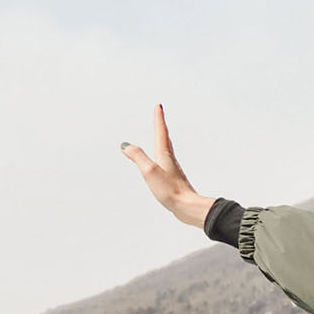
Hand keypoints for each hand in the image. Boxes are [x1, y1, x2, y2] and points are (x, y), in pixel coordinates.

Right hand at [120, 104, 213, 227]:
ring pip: (166, 150)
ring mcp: (172, 169)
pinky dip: (161, 155)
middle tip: (159, 115)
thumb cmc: (170, 190)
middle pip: (165, 138)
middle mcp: (170, 160)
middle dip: (160, 126)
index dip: (158, 119)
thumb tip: (126, 145)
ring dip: (162, 139)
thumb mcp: (149, 171)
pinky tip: (162, 161)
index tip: (158, 106)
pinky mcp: (173, 179)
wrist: (187, 207)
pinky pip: (165, 162)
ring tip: (160, 135)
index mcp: (164, 155)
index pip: (160, 132)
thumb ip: (138, 157)